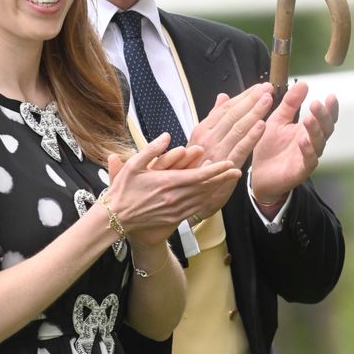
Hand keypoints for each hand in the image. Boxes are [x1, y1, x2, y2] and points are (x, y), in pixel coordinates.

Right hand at [107, 135, 240, 244]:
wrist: (116, 217)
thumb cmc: (123, 190)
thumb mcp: (133, 165)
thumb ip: (152, 150)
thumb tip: (167, 135)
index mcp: (167, 182)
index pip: (198, 175)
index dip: (215, 169)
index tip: (228, 163)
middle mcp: (175, 197)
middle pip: (205, 187)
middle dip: (222, 178)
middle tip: (237, 171)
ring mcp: (175, 210)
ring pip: (202, 198)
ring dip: (217, 189)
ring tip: (229, 181)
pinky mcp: (174, 218)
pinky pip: (195, 209)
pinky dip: (206, 201)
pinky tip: (213, 196)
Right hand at [187, 84, 271, 168]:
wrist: (187, 194)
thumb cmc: (193, 167)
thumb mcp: (199, 139)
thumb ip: (213, 117)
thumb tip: (222, 96)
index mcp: (202, 130)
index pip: (225, 108)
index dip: (243, 96)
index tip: (258, 87)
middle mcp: (207, 138)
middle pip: (232, 114)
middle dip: (251, 100)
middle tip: (267, 88)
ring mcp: (216, 152)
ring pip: (238, 128)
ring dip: (254, 113)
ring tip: (268, 100)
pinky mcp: (225, 167)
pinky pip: (240, 149)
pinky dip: (252, 137)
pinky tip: (262, 126)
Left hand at [251, 81, 338, 202]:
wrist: (259, 174)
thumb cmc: (270, 146)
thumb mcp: (277, 120)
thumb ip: (290, 104)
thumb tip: (304, 82)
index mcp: (307, 129)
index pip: (324, 117)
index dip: (330, 108)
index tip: (330, 96)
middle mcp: (312, 142)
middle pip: (326, 128)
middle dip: (323, 116)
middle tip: (316, 104)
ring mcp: (308, 156)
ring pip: (319, 143)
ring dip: (315, 131)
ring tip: (308, 119)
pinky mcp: (301, 170)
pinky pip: (309, 160)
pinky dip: (307, 150)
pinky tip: (303, 141)